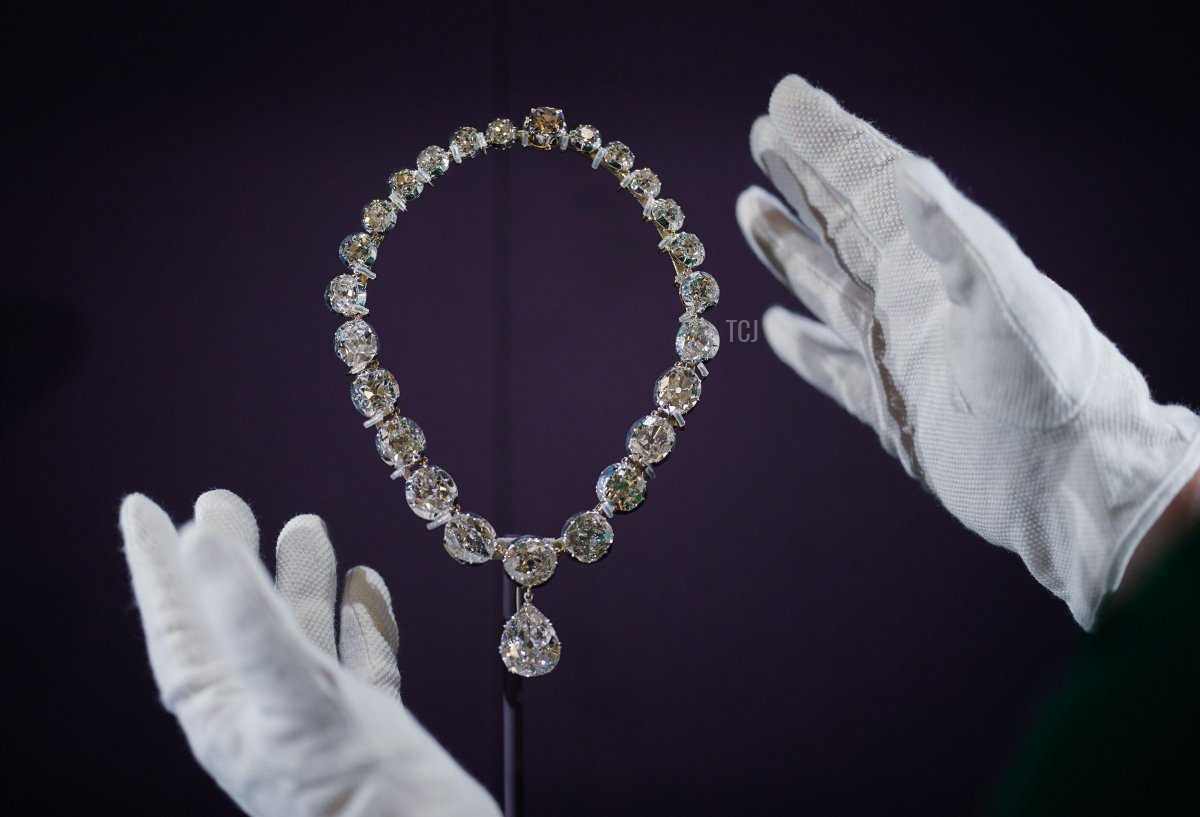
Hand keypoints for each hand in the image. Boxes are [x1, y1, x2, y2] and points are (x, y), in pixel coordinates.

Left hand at [120, 489, 499, 816]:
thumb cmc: (359, 799)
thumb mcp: (295, 696)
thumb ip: (250, 617)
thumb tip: (200, 540)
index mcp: (225, 714)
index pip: (176, 624)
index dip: (157, 565)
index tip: (142, 508)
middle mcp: (263, 716)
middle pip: (234, 622)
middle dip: (230, 561)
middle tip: (225, 501)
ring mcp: (315, 725)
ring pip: (298, 637)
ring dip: (299, 581)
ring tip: (306, 525)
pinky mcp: (367, 732)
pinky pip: (355, 660)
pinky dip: (359, 620)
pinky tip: (367, 588)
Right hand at [737, 75, 1199, 626]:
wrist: (1071, 487)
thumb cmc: (1051, 395)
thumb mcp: (1009, 311)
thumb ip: (957, 245)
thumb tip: (904, 177)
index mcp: (940, 262)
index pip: (873, 182)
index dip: (828, 140)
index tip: (783, 102)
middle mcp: (915, 297)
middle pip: (845, 223)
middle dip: (804, 178)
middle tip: (760, 135)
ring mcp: (898, 350)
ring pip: (829, 285)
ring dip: (789, 248)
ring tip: (747, 209)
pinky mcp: (889, 405)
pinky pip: (831, 365)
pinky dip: (802, 345)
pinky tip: (775, 327)